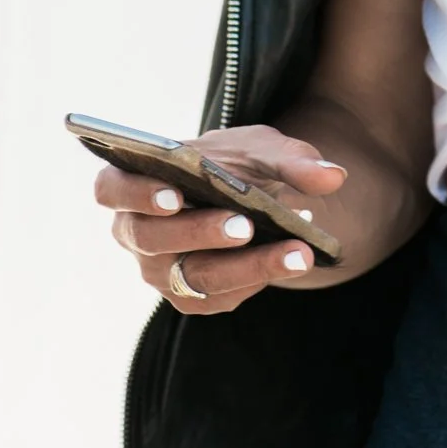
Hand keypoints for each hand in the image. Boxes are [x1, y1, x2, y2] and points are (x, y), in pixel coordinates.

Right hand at [96, 124, 347, 315]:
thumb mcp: (264, 149)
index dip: (137, 193)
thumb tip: (333, 177)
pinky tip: (293, 259)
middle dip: (201, 233)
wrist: (247, 194)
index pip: (112, 189)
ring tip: (295, 251)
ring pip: (194, 277)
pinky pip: (220, 297)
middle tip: (245, 225)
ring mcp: (159, 272)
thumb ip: (294, 161)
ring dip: (246, 265)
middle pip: (154, 240)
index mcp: (130, 183)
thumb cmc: (236, 164)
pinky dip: (258, 278)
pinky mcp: (190, 298)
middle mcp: (135, 232)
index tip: (175, 193)